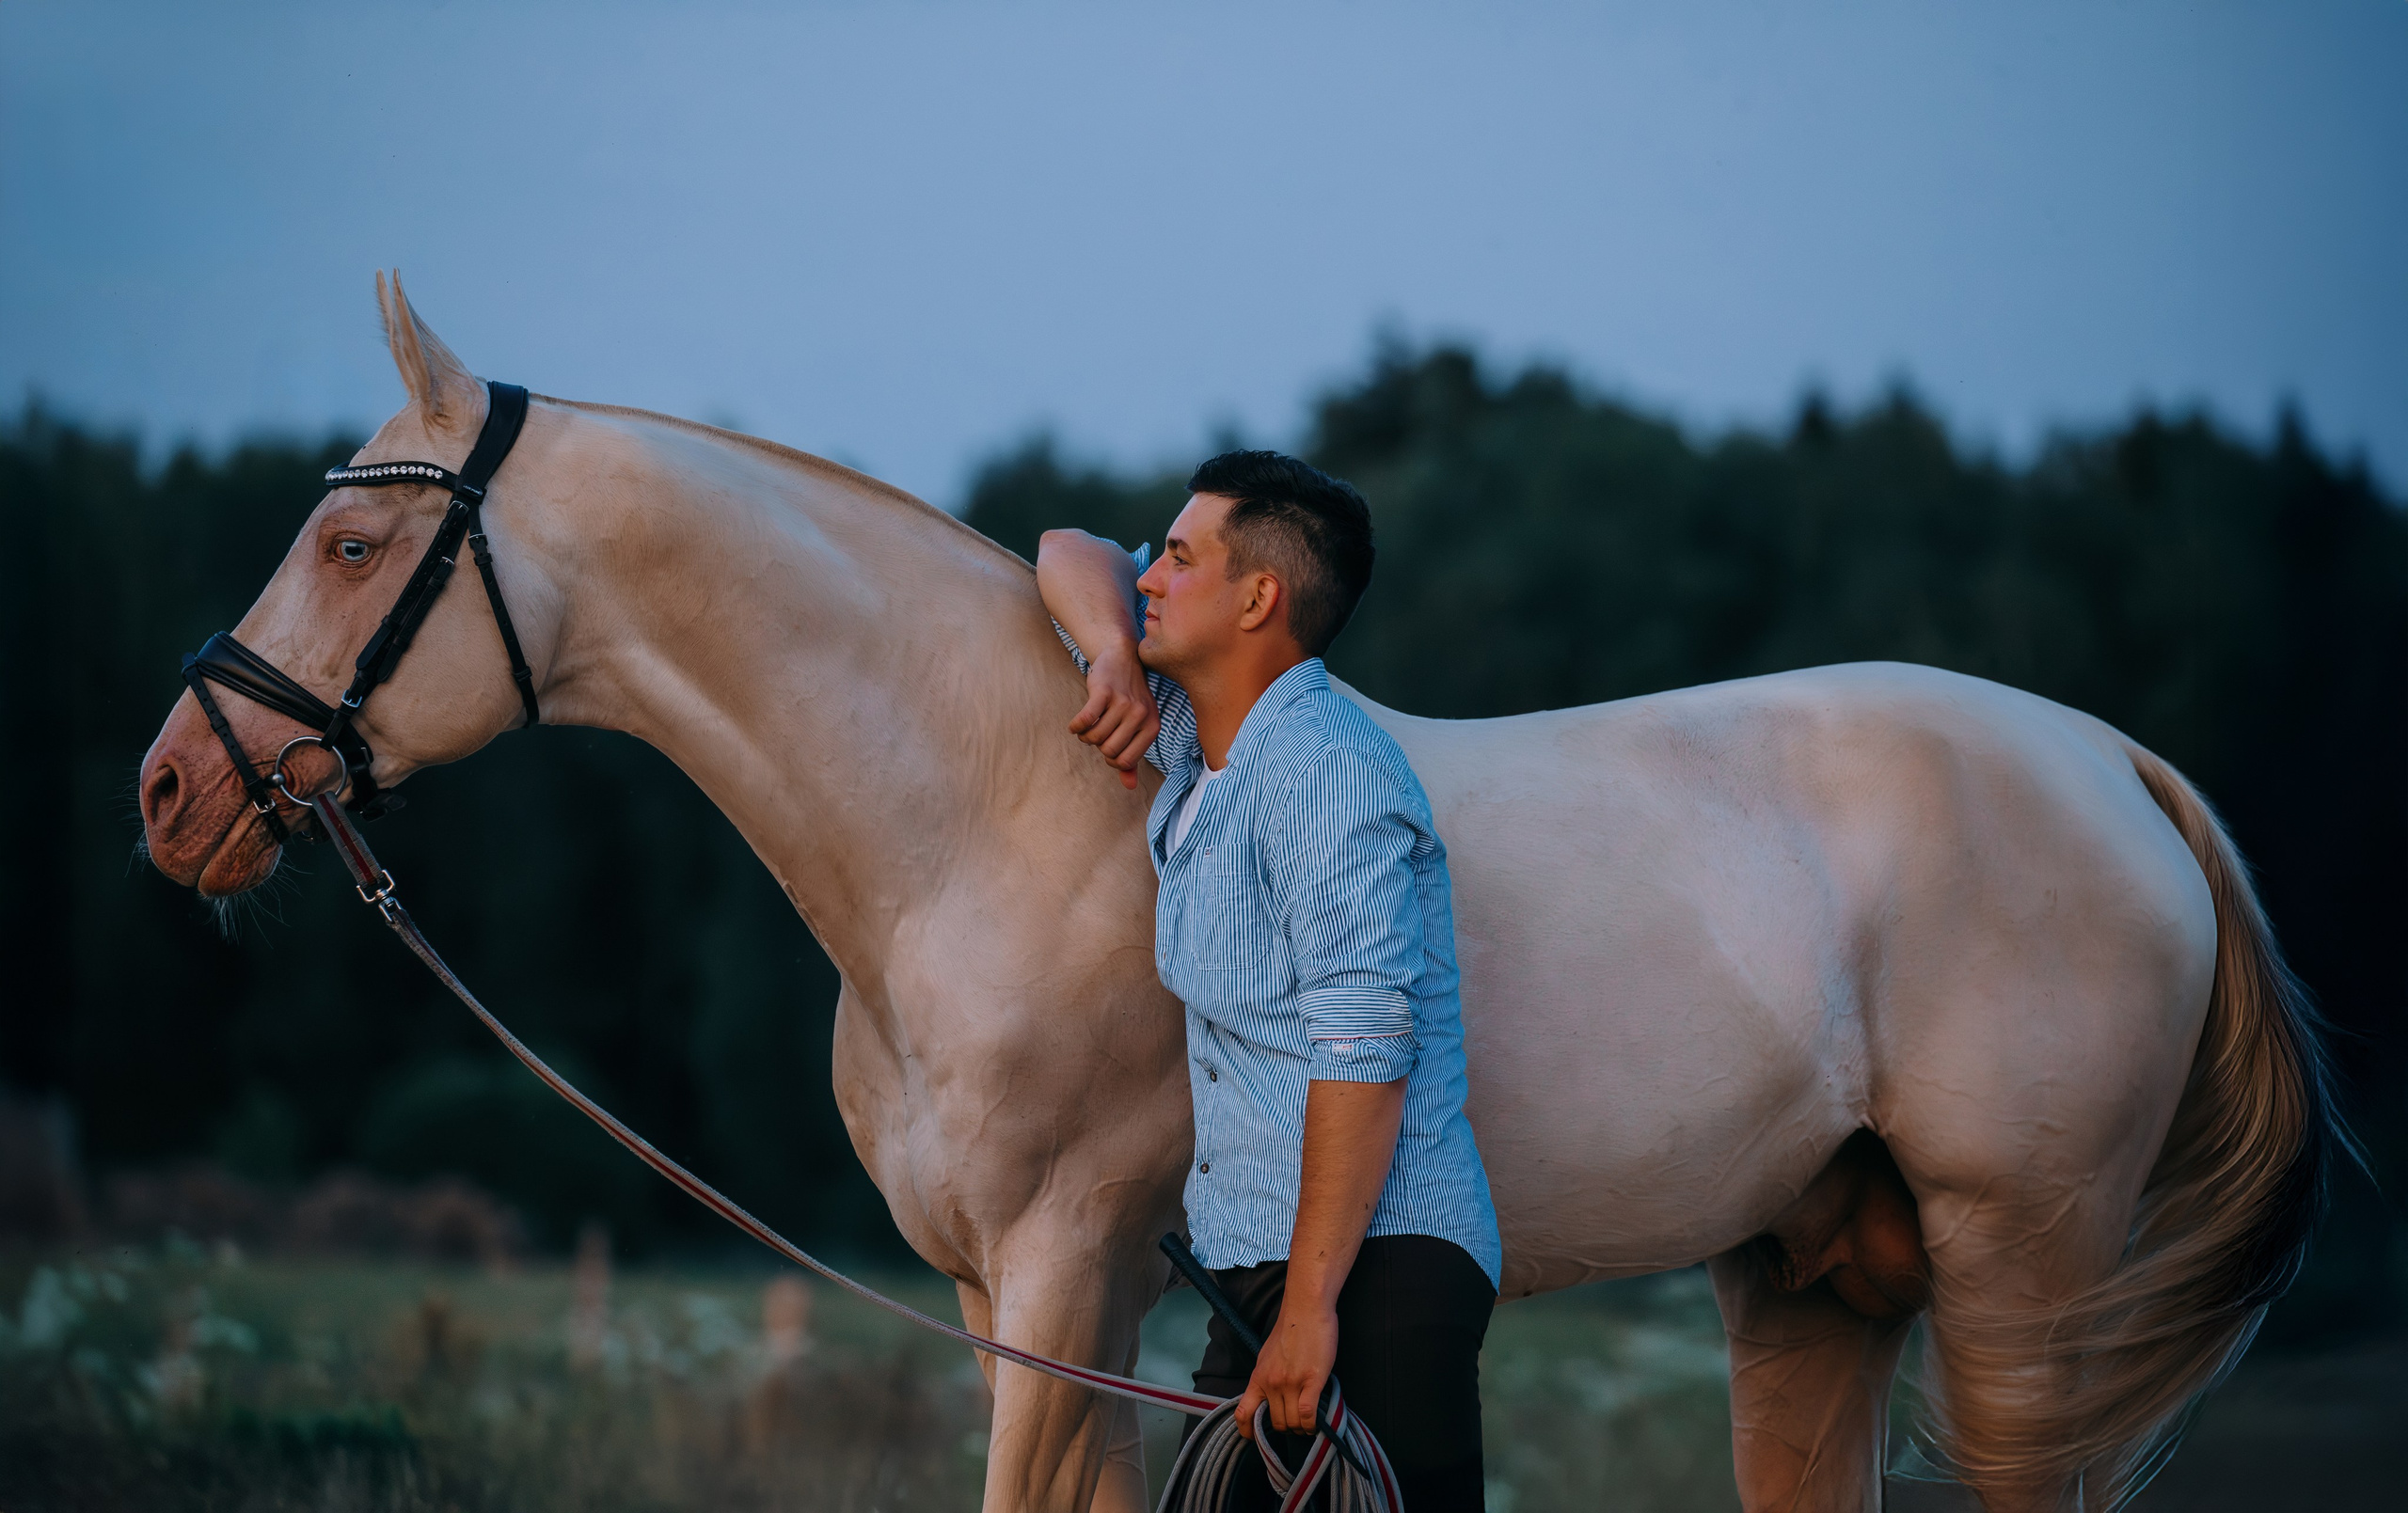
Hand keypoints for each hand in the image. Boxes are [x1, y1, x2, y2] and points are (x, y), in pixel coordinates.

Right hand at [1067, 647, 1158, 789]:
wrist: (1122, 657)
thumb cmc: (1129, 698)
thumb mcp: (1137, 725)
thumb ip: (1133, 755)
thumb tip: (1129, 787)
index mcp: (1152, 728)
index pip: (1125, 761)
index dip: (1111, 758)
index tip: (1107, 746)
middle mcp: (1141, 716)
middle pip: (1108, 751)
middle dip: (1097, 746)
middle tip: (1098, 732)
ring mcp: (1123, 703)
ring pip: (1094, 738)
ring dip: (1085, 736)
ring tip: (1088, 726)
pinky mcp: (1104, 692)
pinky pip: (1084, 721)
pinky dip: (1075, 726)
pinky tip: (1075, 724)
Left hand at [1234, 1301, 1337, 1441]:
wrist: (1306, 1309)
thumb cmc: (1291, 1329)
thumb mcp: (1268, 1356)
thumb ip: (1268, 1377)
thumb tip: (1271, 1397)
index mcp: (1258, 1377)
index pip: (1243, 1413)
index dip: (1247, 1432)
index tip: (1255, 1439)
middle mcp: (1271, 1383)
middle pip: (1276, 1423)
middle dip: (1287, 1429)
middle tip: (1297, 1425)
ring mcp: (1290, 1382)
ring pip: (1292, 1422)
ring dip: (1301, 1428)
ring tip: (1308, 1424)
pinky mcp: (1311, 1380)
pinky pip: (1307, 1414)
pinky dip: (1312, 1424)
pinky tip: (1316, 1422)